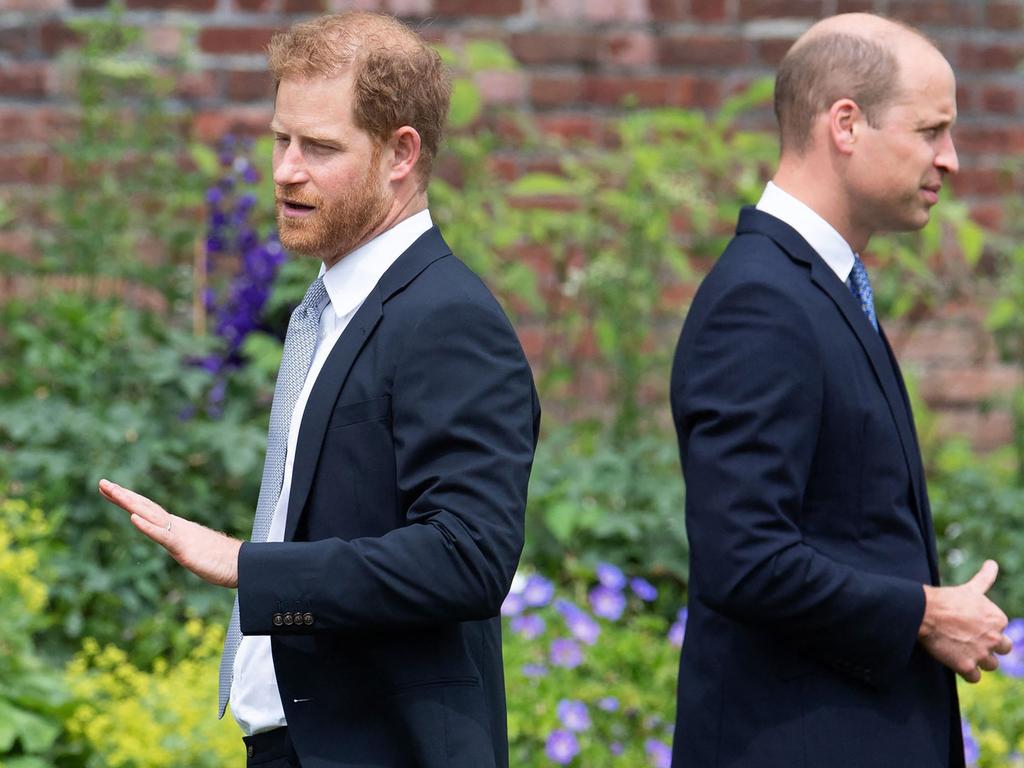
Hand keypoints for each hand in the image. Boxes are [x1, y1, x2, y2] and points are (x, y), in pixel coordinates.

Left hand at [98, 479, 240, 587]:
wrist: (242, 565)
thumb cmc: (221, 560)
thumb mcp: (195, 551)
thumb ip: (184, 544)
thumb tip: (178, 543)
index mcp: (176, 527)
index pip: (147, 510)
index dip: (128, 499)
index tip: (110, 489)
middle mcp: (176, 526)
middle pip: (145, 507)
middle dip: (122, 495)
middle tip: (102, 482)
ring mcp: (180, 535)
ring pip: (150, 515)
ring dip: (130, 503)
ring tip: (112, 492)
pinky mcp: (184, 548)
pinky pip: (163, 535)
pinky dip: (147, 527)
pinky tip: (133, 519)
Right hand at [918, 560, 1012, 682]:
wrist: (924, 612)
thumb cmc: (946, 599)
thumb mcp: (970, 589)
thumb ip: (985, 578)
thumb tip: (993, 563)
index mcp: (998, 619)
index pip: (1001, 630)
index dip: (986, 629)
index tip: (971, 625)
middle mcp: (994, 638)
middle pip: (1002, 649)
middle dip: (989, 646)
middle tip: (970, 640)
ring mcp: (981, 654)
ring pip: (990, 665)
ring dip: (979, 660)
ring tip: (963, 651)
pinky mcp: (967, 666)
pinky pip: (975, 677)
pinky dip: (968, 673)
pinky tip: (957, 662)